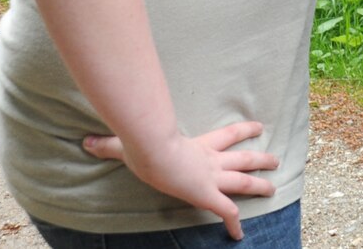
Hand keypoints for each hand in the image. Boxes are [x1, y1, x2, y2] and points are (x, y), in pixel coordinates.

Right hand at [82, 121, 278, 240]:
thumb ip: (110, 143)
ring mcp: (212, 178)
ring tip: (274, 189)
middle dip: (260, 160)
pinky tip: (239, 236)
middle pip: (243, 157)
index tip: (258, 126)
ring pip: (244, 181)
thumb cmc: (144, 142)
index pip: (228, 134)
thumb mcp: (129, 141)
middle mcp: (211, 160)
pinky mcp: (208, 195)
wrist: (155, 150)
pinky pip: (226, 212)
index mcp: (199, 145)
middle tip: (275, 160)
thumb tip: (87, 142)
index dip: (243, 130)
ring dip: (260, 186)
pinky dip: (234, 225)